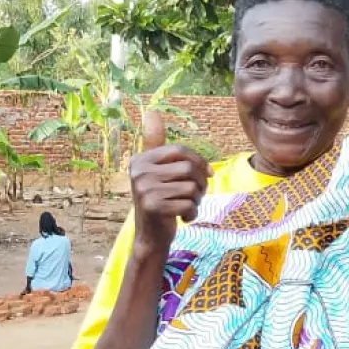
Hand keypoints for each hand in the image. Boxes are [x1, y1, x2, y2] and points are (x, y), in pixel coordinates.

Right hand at [130, 110, 211, 253]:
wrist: (151, 237)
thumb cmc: (160, 201)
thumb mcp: (156, 172)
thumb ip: (155, 144)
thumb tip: (152, 111)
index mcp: (140, 159)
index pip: (180, 151)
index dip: (199, 162)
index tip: (209, 174)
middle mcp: (139, 172)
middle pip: (188, 169)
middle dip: (200, 183)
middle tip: (196, 195)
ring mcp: (145, 190)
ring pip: (191, 188)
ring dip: (197, 200)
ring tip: (187, 206)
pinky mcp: (154, 207)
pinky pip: (189, 204)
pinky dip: (192, 213)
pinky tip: (183, 217)